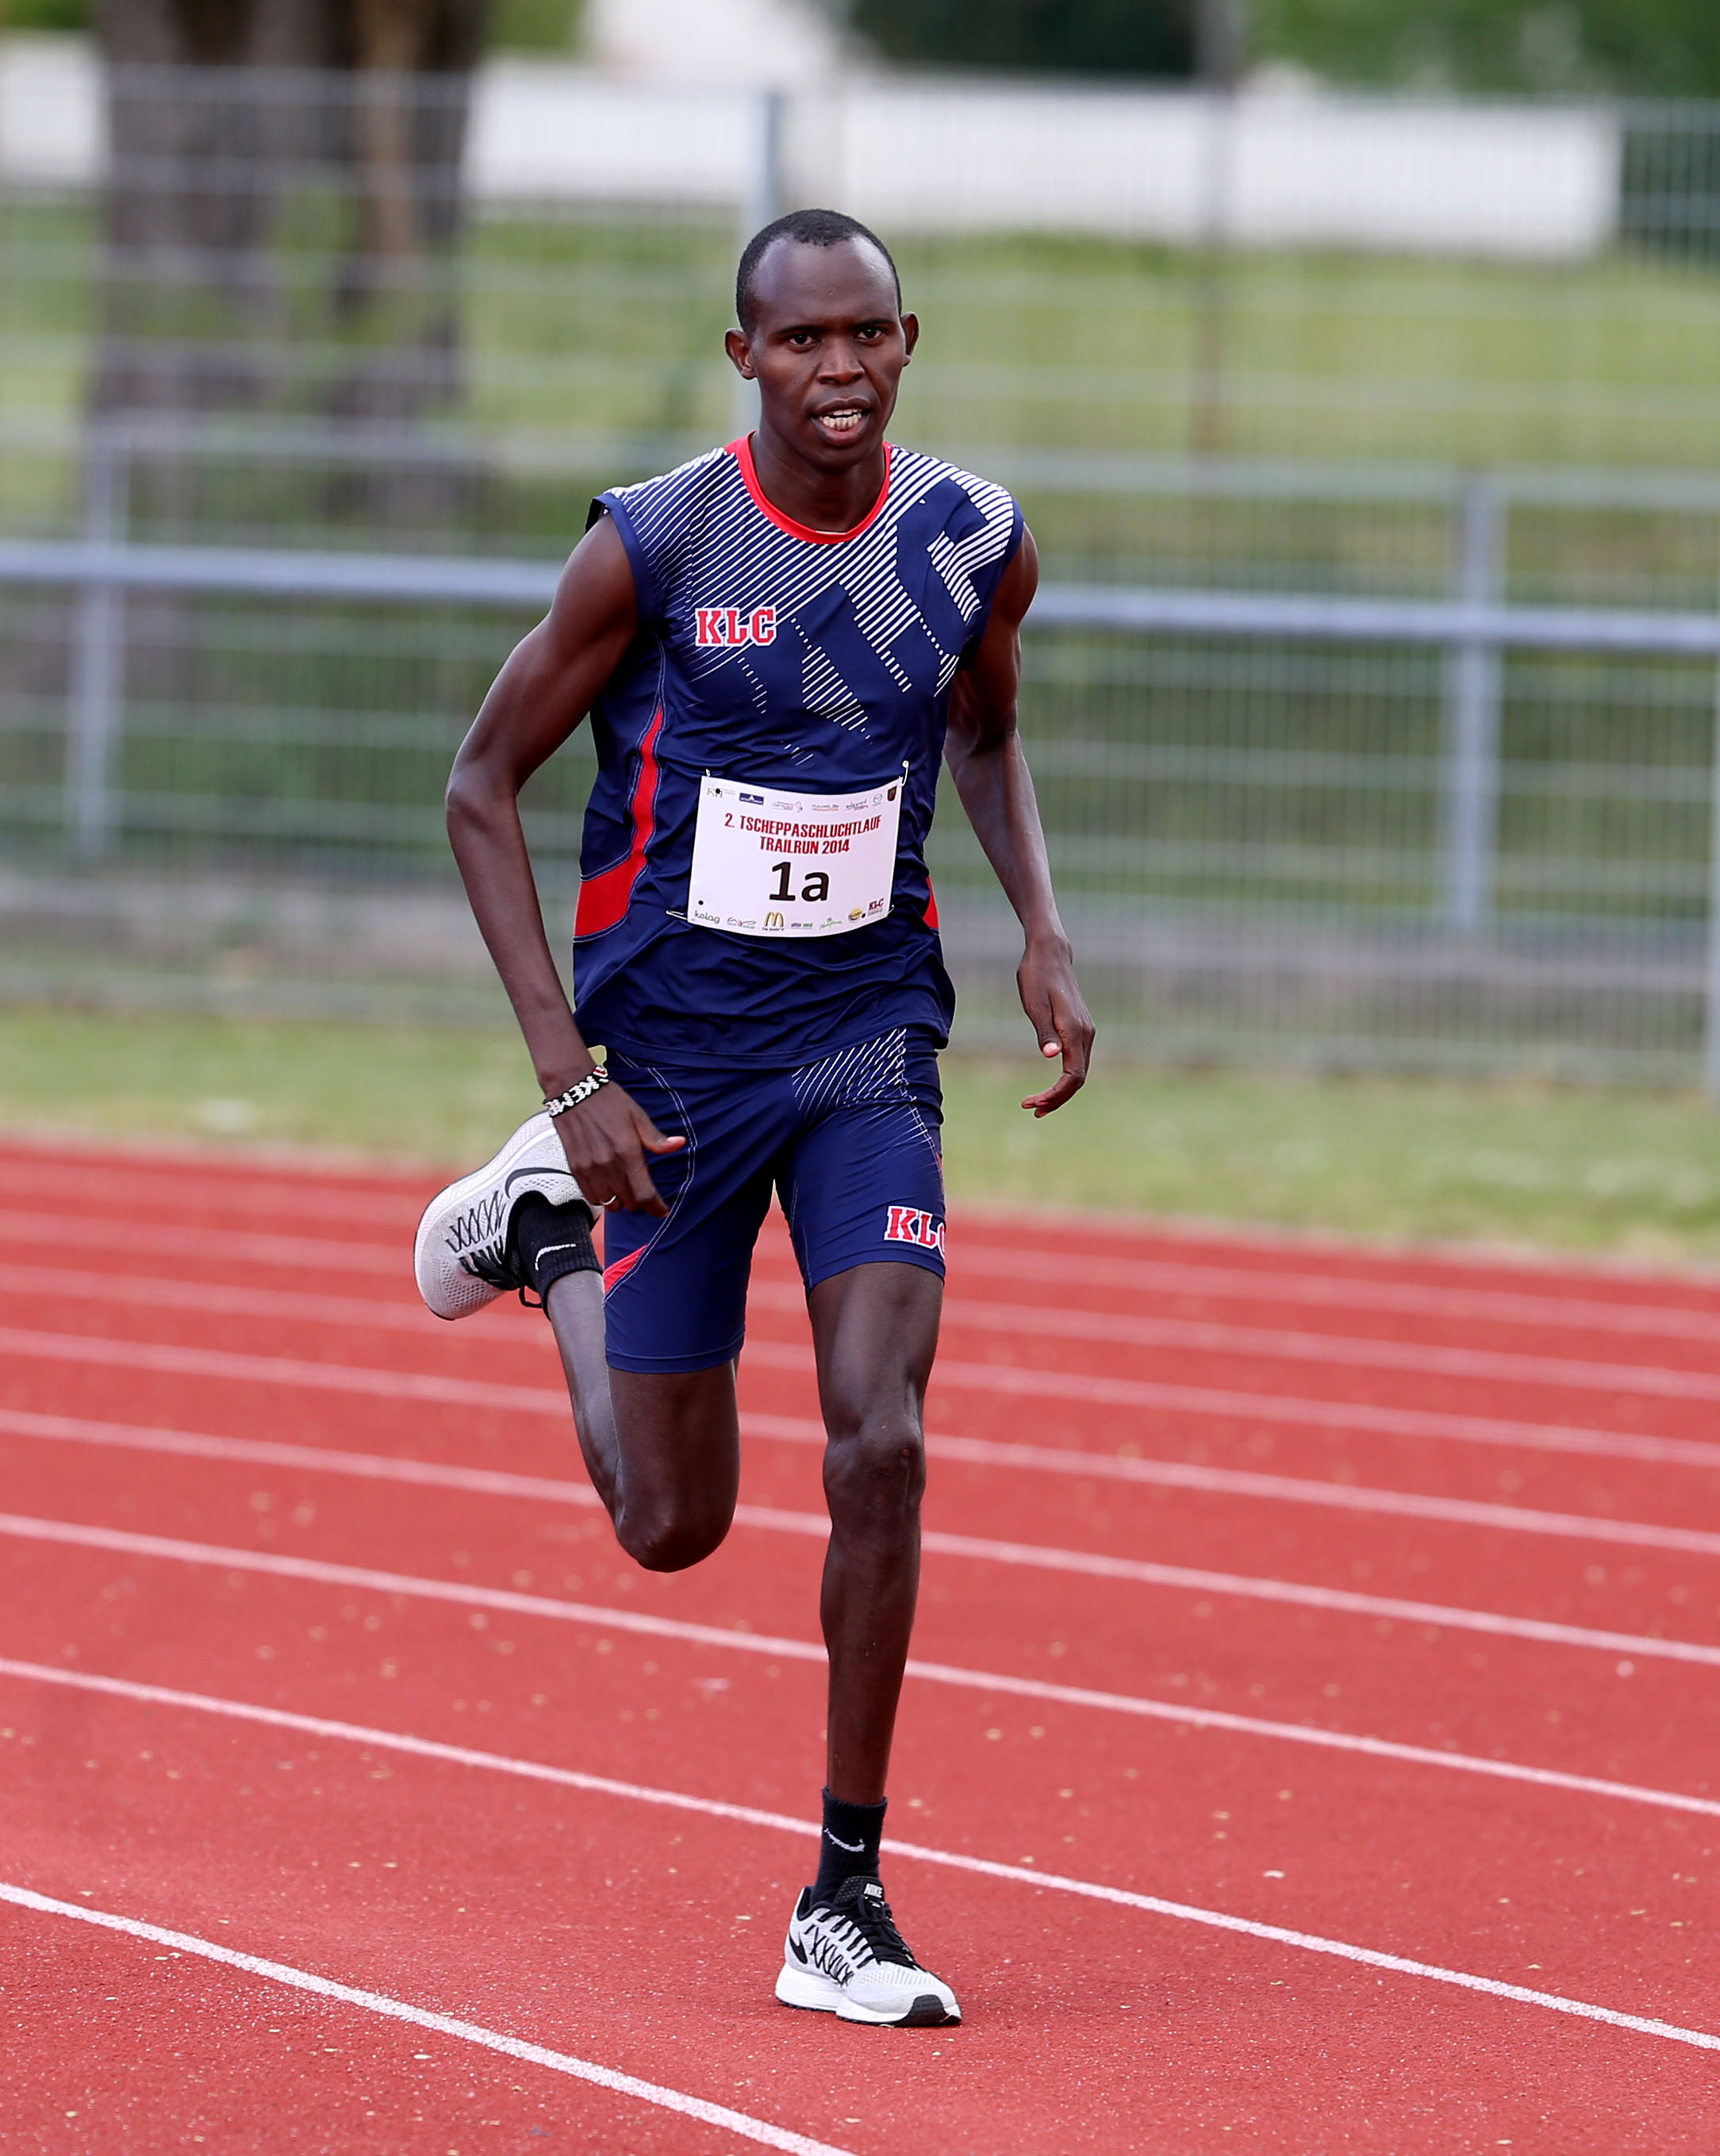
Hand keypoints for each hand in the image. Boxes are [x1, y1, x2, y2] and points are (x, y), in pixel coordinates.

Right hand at [549, 1079, 684, 1214]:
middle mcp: (608, 1165)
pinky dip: (602, 1197)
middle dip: (640, 1201)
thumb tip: (678, 1144)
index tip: (661, 1210)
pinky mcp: (576, 1169)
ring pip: (610, 1204)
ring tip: (624, 1187)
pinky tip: (607, 1184)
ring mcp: (589, 1169)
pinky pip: (591, 1197)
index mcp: (627, 1152)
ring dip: (620, 1200)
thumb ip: (656, 1138)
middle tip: (643, 1191)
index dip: (656, 1207)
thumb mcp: (637, 1116)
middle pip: (629, 1203)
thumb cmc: (608, 1101)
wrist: (573, 1090)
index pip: (644, 1194)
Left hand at [1017, 938, 1094, 1117]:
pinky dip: (1065, 1077)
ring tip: (1037, 1103)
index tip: (1034, 1103)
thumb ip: (1044, 1031)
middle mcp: (1085, 1034)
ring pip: (1079, 1071)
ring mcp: (1086, 1031)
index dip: (1056, 1094)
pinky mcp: (1080, 1028)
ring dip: (1060, 1091)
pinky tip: (1049, 1085)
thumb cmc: (1037, 976)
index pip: (1073, 1075)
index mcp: (1074, 1031)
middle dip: (1057, 1098)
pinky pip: (1077, 1061)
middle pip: (1078, 1079)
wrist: (1051, 953)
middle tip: (1032, 1109)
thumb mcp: (1034, 1004)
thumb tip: (1051, 1056)